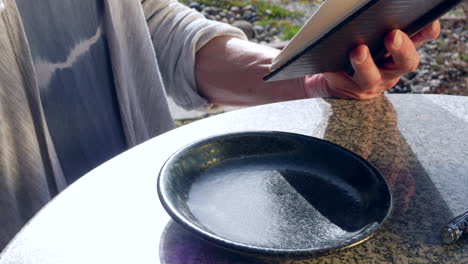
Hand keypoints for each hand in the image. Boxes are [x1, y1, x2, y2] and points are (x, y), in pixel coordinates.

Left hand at [303, 21, 440, 98]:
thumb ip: (386, 24)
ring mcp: (372, 81)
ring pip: (370, 76)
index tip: (429, 23)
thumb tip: (381, 5)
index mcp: (403, 48)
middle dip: (401, 48)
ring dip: (364, 63)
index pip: (422, 38)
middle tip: (393, 35)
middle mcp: (392, 68)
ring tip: (358, 51)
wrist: (338, 79)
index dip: (428, 32)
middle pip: (405, 62)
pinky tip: (329, 60)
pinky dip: (335, 71)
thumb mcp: (377, 35)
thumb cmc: (363, 48)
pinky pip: (342, 80)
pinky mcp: (349, 87)